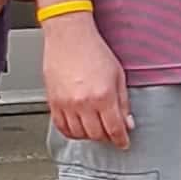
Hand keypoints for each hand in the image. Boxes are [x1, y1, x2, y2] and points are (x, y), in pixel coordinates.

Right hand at [42, 8, 129, 145]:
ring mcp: (66, 104)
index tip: (123, 143)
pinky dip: (71, 132)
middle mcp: (84, 103)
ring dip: (89, 135)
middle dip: (107, 137)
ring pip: (79, 134)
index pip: (114, 129)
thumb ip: (123, 102)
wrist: (69, 36)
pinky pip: (61, 127)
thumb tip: (127, 122)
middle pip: (97, 135)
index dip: (121, 140)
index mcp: (103, 96)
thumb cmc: (93, 50)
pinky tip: (78, 127)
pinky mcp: (53, 102)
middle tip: (111, 134)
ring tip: (95, 129)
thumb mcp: (118, 74)